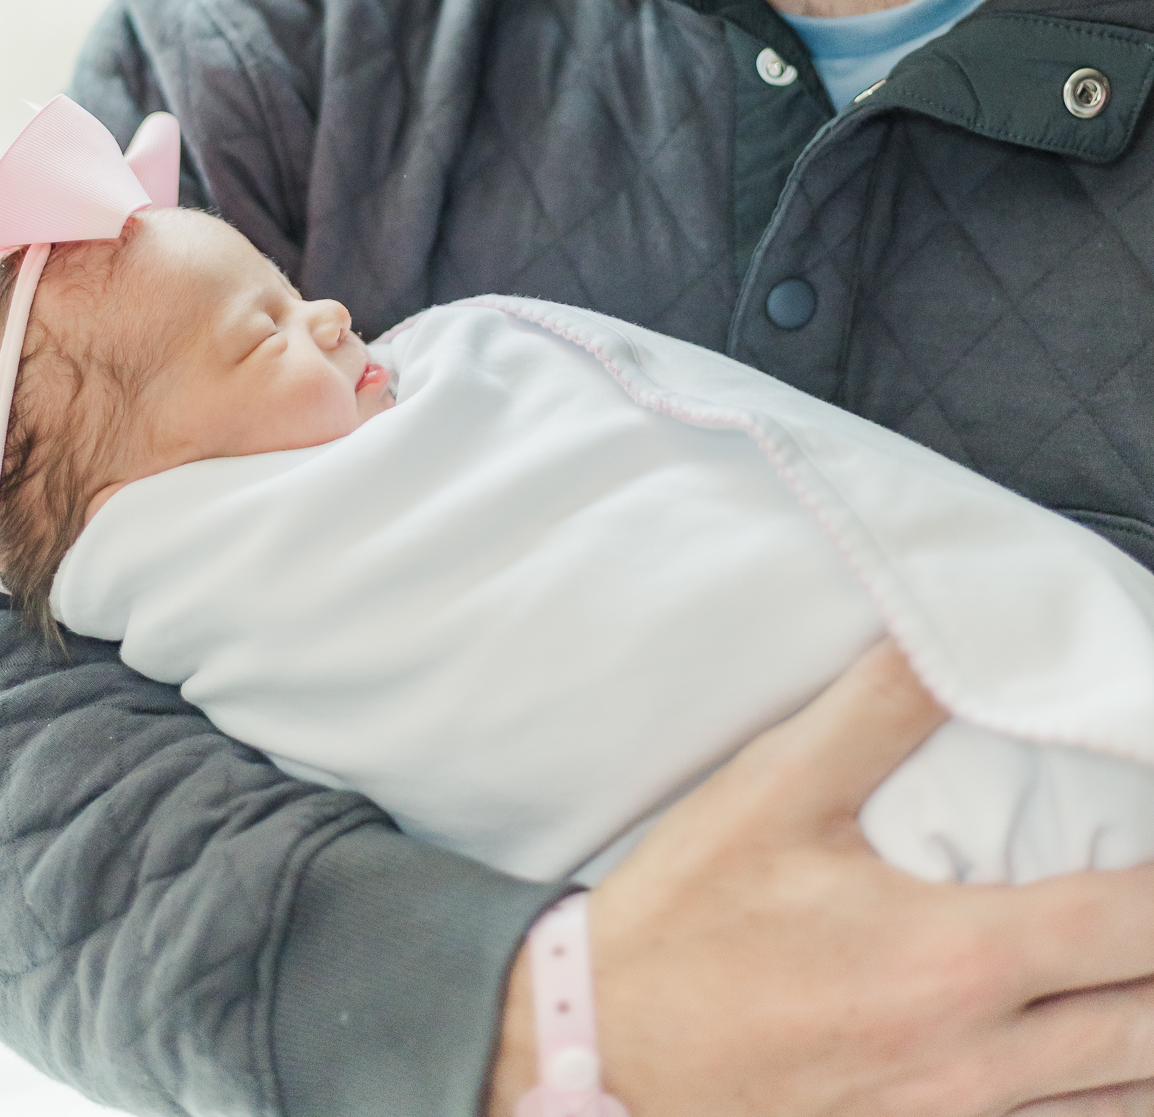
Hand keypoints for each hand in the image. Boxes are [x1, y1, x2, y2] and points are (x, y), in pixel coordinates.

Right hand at [487, 643, 1153, 1115]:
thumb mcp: (773, 791)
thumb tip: (944, 631)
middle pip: (1149, 1030)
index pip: (1128, 926)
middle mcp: (973, 1063)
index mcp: (952, 962)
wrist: (603, 1047)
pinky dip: (1103, 1101)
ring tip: (1147, 979)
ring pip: (1119, 1102)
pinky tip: (1101, 1065)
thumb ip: (877, 708)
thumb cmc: (688, 919)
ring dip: (1151, 1042)